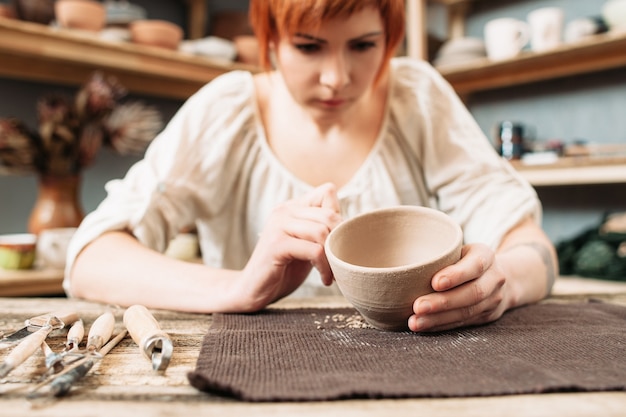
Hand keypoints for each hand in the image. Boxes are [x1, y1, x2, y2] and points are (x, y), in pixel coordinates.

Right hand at [236, 183, 341, 310]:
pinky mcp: (276, 245)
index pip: (327, 192)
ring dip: (334, 257)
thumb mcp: (307, 245)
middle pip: (329, 214)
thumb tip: (353, 226)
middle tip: (342, 263)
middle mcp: (284, 211)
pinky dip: (325, 267)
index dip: (339, 217)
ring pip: (322, 232)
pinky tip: (325, 280)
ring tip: (333, 274)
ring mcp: (278, 226)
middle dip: (341, 241)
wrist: (253, 290)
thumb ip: (321, 231)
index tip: (339, 243)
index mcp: (292, 207)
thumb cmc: (284, 269)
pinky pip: (313, 250)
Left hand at [408, 243, 511, 331]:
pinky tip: (425, 326)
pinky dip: (442, 325)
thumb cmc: (466, 259)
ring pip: (467, 312)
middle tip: (418, 307)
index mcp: (486, 256)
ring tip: (415, 322)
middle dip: (443, 302)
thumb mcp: (459, 248)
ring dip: (439, 319)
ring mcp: (493, 300)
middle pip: (472, 293)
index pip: (475, 265)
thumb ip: (441, 253)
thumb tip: (405, 264)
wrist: (498, 277)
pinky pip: (463, 323)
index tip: (435, 283)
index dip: (456, 275)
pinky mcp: (486, 317)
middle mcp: (494, 279)